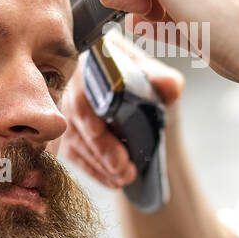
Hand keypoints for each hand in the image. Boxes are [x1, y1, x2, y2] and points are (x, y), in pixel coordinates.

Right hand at [59, 34, 184, 188]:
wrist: (148, 118)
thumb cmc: (152, 94)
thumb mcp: (164, 85)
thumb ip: (167, 82)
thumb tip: (169, 85)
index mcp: (97, 57)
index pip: (84, 79)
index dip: (86, 105)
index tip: (96, 129)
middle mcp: (75, 81)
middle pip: (77, 114)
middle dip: (99, 144)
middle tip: (121, 165)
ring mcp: (68, 109)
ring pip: (74, 138)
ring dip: (98, 162)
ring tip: (125, 177)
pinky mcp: (70, 134)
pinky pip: (75, 154)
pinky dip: (94, 170)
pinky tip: (112, 180)